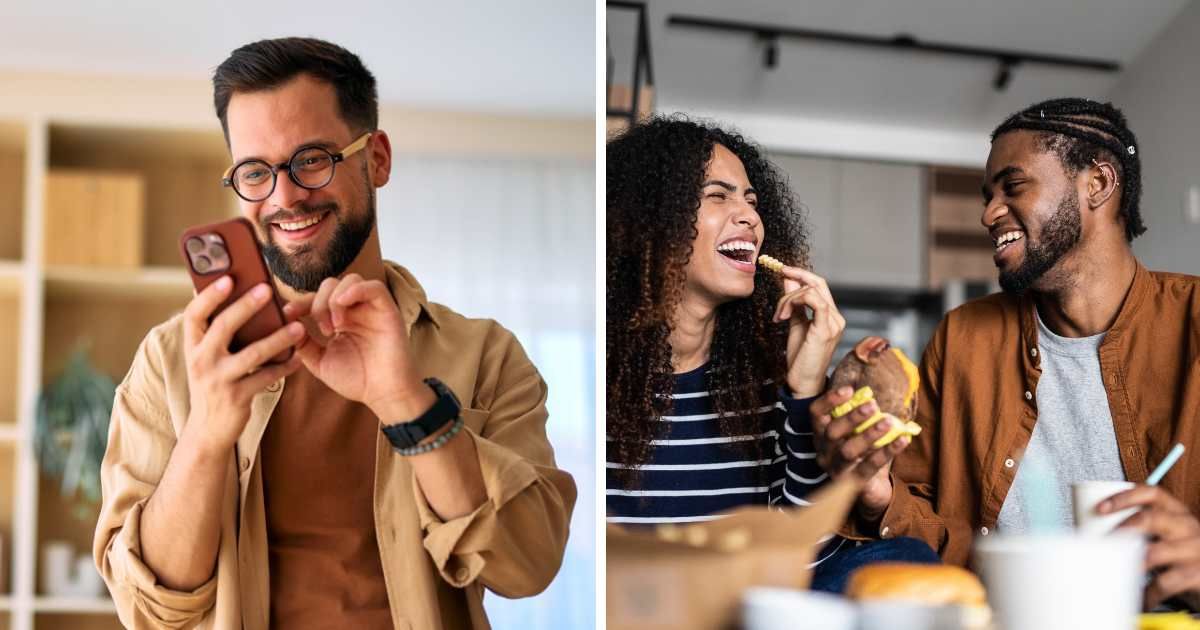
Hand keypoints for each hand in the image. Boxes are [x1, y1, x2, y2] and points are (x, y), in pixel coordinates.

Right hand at [182, 277, 304, 454]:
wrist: (208, 429)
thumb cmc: (214, 383)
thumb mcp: (207, 358)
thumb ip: (218, 333)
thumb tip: (238, 295)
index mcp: (193, 346)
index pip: (194, 315)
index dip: (209, 295)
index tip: (228, 278)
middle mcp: (201, 361)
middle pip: (223, 326)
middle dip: (246, 306)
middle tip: (268, 289)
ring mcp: (218, 380)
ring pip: (253, 353)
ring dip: (278, 338)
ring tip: (299, 327)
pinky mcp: (236, 397)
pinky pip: (266, 377)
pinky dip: (284, 367)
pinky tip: (298, 358)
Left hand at [283, 274, 434, 420]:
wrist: (383, 394)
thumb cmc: (357, 380)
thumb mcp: (320, 362)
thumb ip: (304, 344)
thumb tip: (288, 325)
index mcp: (340, 320)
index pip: (317, 298)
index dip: (300, 302)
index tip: (287, 314)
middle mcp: (356, 311)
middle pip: (331, 285)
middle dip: (318, 303)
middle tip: (322, 330)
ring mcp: (372, 309)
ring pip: (351, 280)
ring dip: (335, 298)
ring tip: (334, 325)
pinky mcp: (388, 310)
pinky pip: (374, 287)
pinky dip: (356, 289)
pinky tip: (343, 305)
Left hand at [771, 266, 844, 397]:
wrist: (803, 382)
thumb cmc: (800, 357)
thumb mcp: (795, 323)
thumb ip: (794, 303)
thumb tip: (788, 280)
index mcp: (830, 316)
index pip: (820, 285)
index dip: (802, 273)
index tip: (783, 269)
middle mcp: (836, 317)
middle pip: (818, 283)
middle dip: (795, 277)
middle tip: (778, 276)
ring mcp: (834, 323)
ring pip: (812, 291)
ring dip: (789, 298)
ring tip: (779, 315)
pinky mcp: (826, 330)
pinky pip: (815, 302)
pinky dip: (796, 301)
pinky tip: (785, 315)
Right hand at [810, 386, 911, 524]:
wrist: (870, 489)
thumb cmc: (863, 452)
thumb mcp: (857, 432)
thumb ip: (860, 417)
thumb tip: (870, 397)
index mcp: (821, 435)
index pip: (816, 414)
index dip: (830, 401)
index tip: (850, 390)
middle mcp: (823, 452)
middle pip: (831, 432)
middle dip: (852, 417)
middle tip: (873, 404)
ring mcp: (836, 470)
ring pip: (848, 451)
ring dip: (869, 435)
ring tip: (888, 422)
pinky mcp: (853, 484)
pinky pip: (869, 467)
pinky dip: (886, 452)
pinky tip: (902, 440)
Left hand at [1102, 485, 1199, 608]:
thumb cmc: (1177, 553)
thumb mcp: (1161, 534)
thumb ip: (1135, 529)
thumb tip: (1086, 532)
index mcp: (1175, 511)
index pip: (1151, 493)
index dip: (1124, 497)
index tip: (1100, 508)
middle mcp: (1187, 526)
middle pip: (1154, 518)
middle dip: (1125, 527)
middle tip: (1104, 540)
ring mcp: (1194, 550)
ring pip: (1157, 552)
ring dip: (1129, 562)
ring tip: (1113, 570)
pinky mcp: (1196, 574)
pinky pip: (1166, 583)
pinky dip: (1147, 592)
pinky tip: (1138, 598)